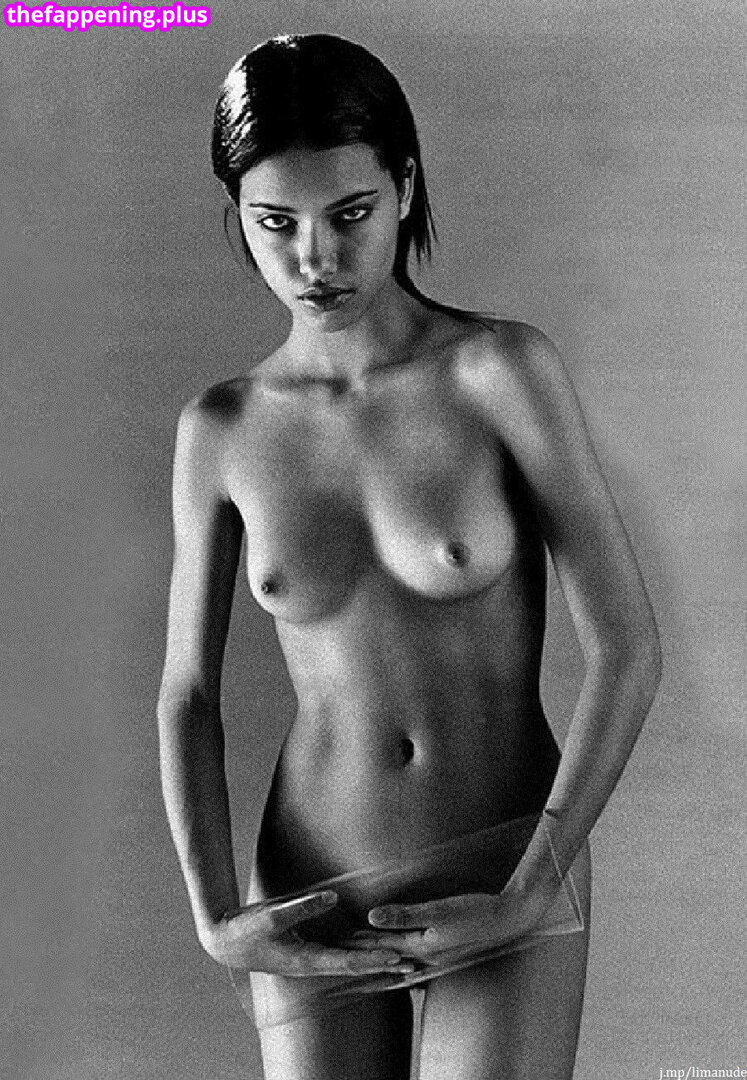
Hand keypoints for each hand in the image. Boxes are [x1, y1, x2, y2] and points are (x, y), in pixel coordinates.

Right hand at [200, 890, 415, 977]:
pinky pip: (341, 952)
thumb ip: (303, 906)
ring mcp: (311, 958)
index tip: (397, 956)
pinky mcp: (308, 949)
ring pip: (350, 960)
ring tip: (403, 961)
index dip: (373, 958)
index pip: (348, 961)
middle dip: (384, 965)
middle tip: (415, 966)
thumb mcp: (272, 915)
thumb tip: (333, 897)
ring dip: (376, 960)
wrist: (225, 943)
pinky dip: (360, 952)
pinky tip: (372, 949)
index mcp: (307, 959)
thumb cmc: (246, 929)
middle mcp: (313, 963)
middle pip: (356, 965)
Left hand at [343, 884, 556, 964]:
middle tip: (342, 950)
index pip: (382, 946)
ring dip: (382, 956)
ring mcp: (438, 956)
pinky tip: (401, 957)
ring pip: (401, 959)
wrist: (508, 919)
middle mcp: (427, 958)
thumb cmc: (474, 912)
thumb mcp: (436, 911)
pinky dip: (402, 957)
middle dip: (366, 953)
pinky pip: (416, 957)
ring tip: (364, 958)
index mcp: (422, 948)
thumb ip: (404, 915)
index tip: (338, 940)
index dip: (359, 942)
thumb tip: (371, 917)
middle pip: (388, 956)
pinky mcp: (446, 950)